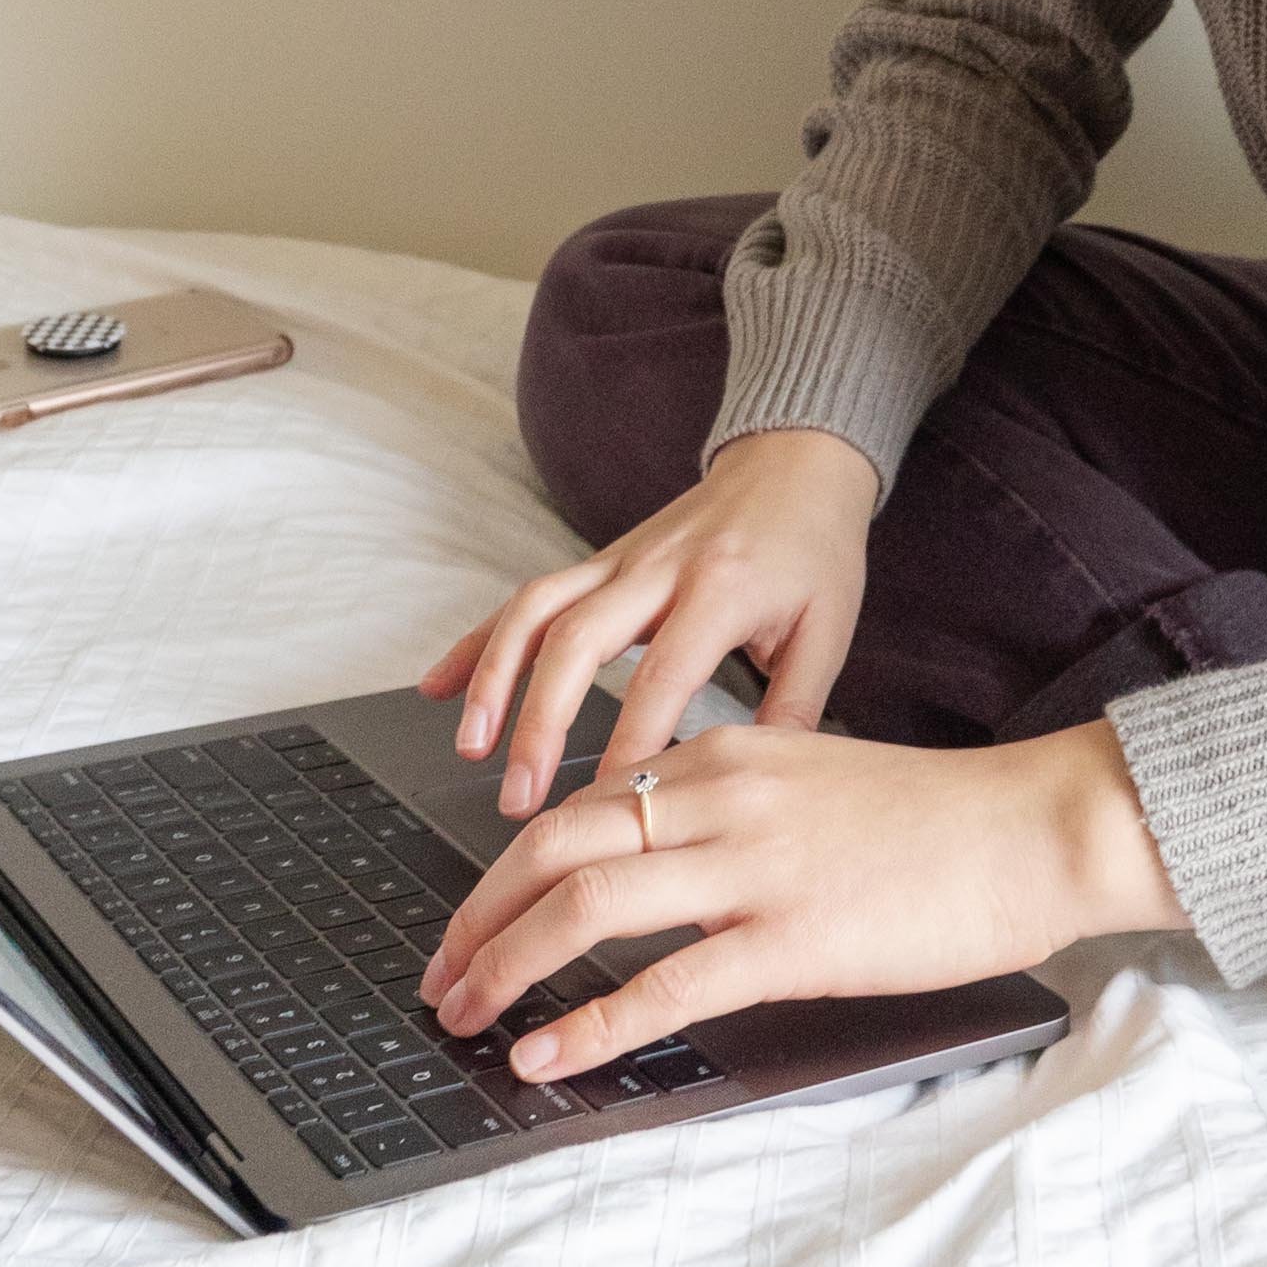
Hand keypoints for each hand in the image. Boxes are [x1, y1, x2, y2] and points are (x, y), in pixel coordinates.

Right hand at [419, 424, 881, 819]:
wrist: (795, 461)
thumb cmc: (813, 549)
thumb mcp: (827, 629)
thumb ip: (793, 708)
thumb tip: (753, 786)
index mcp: (722, 588)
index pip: (665, 674)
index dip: (631, 742)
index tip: (609, 805)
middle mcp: (659, 568)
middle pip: (578, 640)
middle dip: (539, 721)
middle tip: (520, 795)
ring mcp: (619, 560)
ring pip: (536, 611)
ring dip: (494, 678)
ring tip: (470, 746)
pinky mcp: (598, 561)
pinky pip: (526, 598)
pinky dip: (478, 641)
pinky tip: (439, 685)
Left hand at [420, 711, 1180, 1084]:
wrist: (1033, 829)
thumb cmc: (938, 823)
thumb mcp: (812, 785)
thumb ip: (732, 814)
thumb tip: (660, 864)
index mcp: (723, 759)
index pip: (578, 806)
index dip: (503, 872)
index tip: (471, 926)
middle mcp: (721, 797)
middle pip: (552, 844)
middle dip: (477, 917)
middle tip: (440, 978)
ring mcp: (754, 867)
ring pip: (587, 902)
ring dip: (506, 965)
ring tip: (464, 1016)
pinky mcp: (792, 938)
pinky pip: (664, 983)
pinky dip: (588, 1022)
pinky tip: (546, 1056)